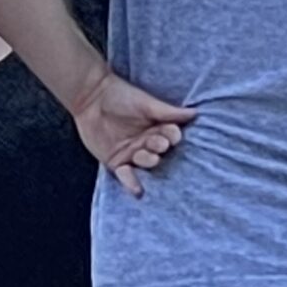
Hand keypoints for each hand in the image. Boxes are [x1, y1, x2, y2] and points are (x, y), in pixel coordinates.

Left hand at [72, 68, 195, 198]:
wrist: (91, 97)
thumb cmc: (121, 96)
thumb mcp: (147, 104)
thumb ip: (169, 112)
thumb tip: (194, 113)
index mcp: (157, 128)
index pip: (170, 135)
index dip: (172, 136)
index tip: (173, 136)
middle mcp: (147, 142)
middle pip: (160, 151)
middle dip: (159, 148)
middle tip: (159, 144)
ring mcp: (132, 153)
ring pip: (146, 162)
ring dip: (148, 160)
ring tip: (144, 155)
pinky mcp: (116, 162)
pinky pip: (126, 176)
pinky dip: (132, 183)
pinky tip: (138, 191)